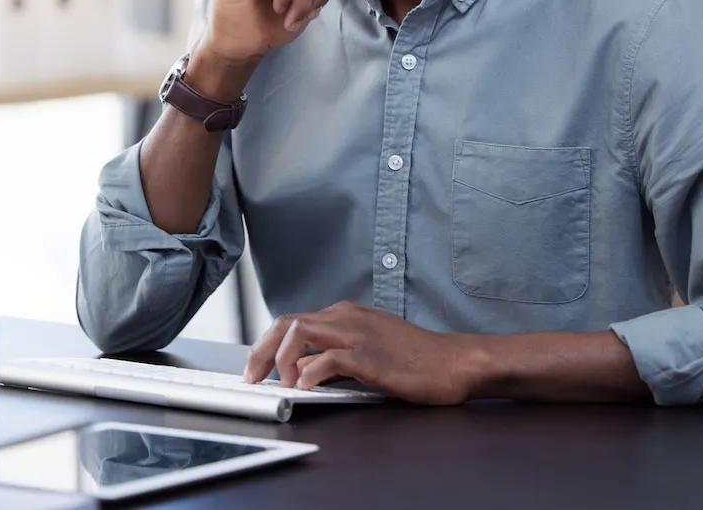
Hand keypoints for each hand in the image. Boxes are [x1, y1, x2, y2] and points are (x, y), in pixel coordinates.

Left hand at [242, 300, 479, 404]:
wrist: (451, 362)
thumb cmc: (415, 358)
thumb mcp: (367, 351)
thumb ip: (333, 356)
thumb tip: (302, 369)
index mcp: (345, 314)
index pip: (293, 321)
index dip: (267, 344)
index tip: (256, 366)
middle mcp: (347, 317)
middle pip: (288, 323)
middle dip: (262, 349)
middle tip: (251, 376)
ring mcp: (357, 333)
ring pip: (300, 332)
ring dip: (281, 359)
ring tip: (279, 383)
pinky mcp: (368, 356)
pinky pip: (327, 359)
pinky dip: (308, 373)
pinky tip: (304, 387)